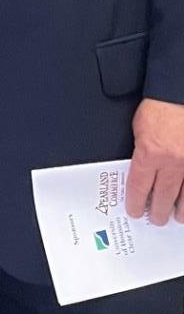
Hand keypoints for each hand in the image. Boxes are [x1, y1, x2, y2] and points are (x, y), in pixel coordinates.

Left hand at [126, 98, 183, 222]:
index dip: (137, 203)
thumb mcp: (138, 130)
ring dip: (182, 209)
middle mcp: (172, 161)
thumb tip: (139, 170)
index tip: (135, 210)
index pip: (140, 187)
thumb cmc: (159, 107)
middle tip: (157, 219)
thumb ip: (140, 152)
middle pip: (164, 196)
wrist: (178, 94)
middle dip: (159, 211)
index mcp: (150, 153)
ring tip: (178, 217)